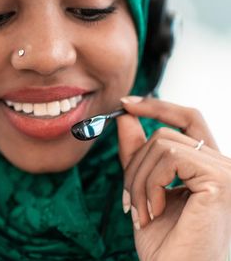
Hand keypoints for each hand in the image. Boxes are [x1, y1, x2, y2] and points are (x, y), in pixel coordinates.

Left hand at [116, 96, 230, 260]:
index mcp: (207, 166)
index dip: (156, 106)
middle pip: (164, 133)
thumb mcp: (142, 188)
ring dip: (138, 180)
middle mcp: (223, 165)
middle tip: (127, 200)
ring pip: (161, 144)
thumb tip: (125, 116)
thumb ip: (136, 153)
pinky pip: (169, 157)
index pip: (187, 118)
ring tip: (142, 212)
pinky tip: (155, 211)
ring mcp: (226, 171)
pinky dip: (150, 184)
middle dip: (134, 164)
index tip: (125, 104)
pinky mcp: (221, 180)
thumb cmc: (164, 241)